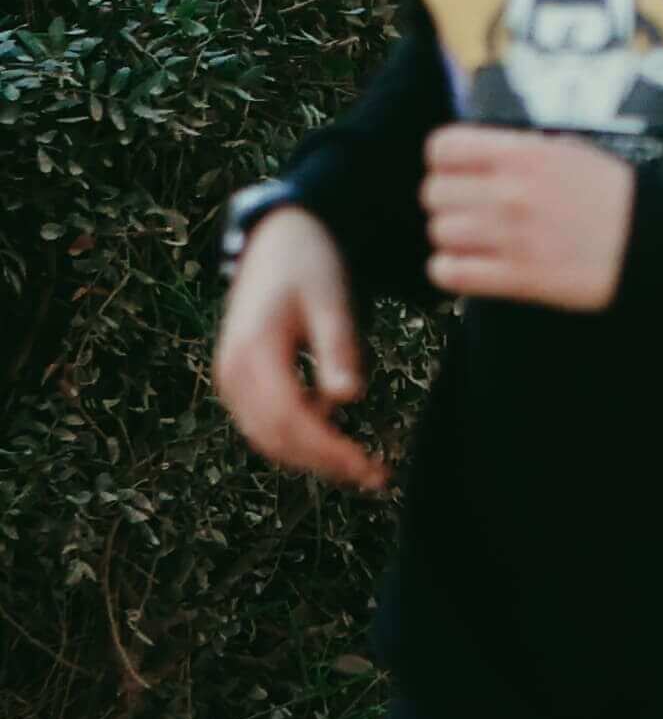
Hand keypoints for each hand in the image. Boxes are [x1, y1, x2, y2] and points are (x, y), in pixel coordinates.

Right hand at [216, 207, 385, 491]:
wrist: (278, 240)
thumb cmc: (311, 266)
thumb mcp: (332, 300)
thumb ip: (338, 347)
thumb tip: (347, 399)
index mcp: (253, 354)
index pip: (290, 420)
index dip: (329, 450)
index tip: (369, 468)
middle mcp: (232, 373)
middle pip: (276, 438)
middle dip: (325, 462)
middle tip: (377, 478)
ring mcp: (231, 379)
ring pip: (268, 437)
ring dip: (312, 457)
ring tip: (362, 469)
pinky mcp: (241, 380)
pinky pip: (266, 422)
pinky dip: (299, 438)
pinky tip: (338, 439)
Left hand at [421, 127, 634, 312]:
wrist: (652, 244)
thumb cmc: (618, 199)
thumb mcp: (574, 153)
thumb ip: (523, 152)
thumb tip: (483, 156)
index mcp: (526, 155)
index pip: (444, 147)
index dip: (445, 159)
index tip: (457, 169)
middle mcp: (511, 192)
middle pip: (433, 192)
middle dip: (449, 200)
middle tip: (470, 207)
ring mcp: (510, 237)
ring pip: (439, 232)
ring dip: (454, 236)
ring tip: (478, 238)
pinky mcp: (514, 278)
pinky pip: (450, 272)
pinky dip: (453, 269)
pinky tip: (473, 263)